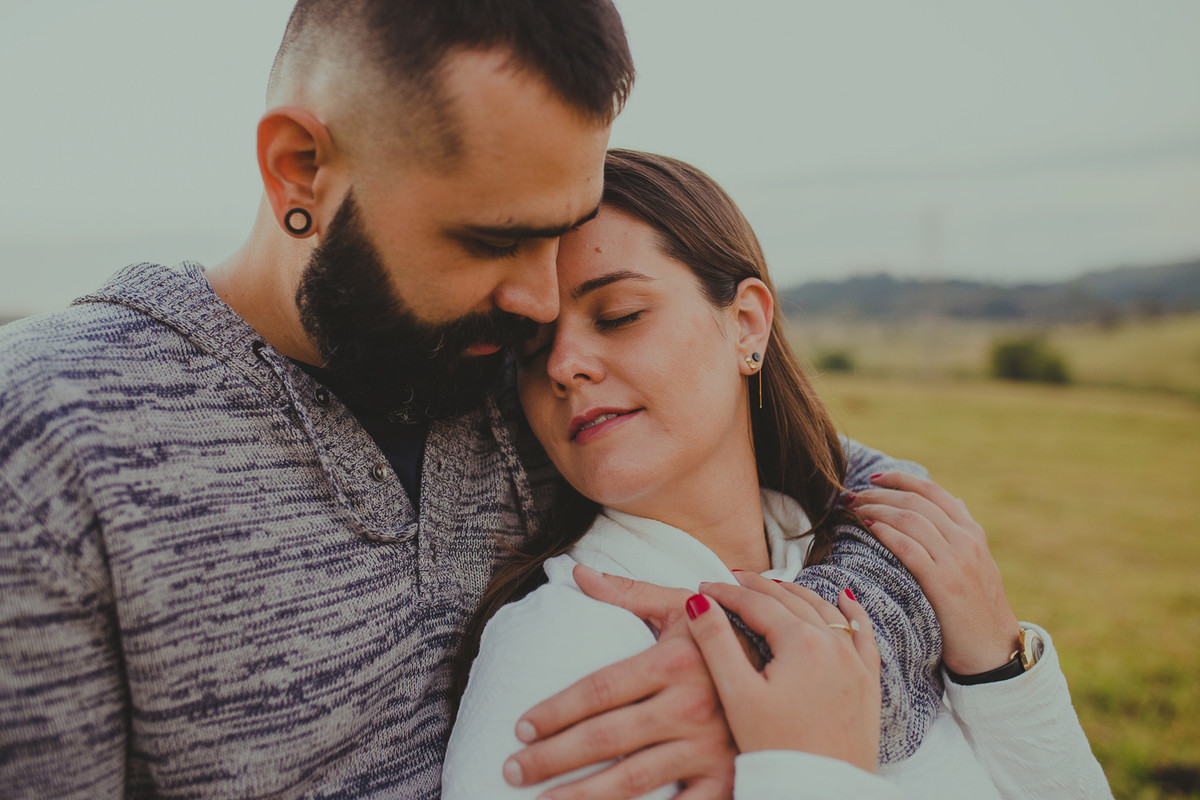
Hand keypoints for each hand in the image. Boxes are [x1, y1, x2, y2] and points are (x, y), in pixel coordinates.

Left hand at [504, 565, 736, 799]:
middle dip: (552, 758)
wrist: (797, 671)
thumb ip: (628, 593)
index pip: (599, 689)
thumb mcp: (683, 607)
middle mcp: (691, 706)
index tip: (521, 727)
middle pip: (606, 738)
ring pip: (634, 780)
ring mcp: (710, 748)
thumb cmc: (728, 635)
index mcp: (675, 661)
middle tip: (512, 770)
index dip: (555, 710)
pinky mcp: (729, 779)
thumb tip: (577, 573)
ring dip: (582, 796)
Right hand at [686, 572, 880, 772]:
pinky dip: (851, 612)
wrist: (823, 793)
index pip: (756, 603)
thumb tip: (698, 602)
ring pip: (825, 610)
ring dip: (796, 593)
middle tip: (731, 581)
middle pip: (790, 600)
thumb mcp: (738, 694)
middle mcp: (833, 644)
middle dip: (757, 587)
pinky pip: (863, 635)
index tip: (702, 586)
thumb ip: (716, 642)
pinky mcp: (868, 683)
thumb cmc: (779, 750)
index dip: (725, 593)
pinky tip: (845, 600)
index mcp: (801, 642)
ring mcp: (855, 662)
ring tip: (772, 586)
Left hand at [848, 472, 1020, 674]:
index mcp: (972, 533)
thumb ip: (964, 531)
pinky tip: (868, 527)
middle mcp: (965, 541)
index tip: (874, 477)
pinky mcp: (944, 584)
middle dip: (879, 494)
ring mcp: (956, 561)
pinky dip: (886, 533)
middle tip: (851, 496)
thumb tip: (955, 500)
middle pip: (915, 503)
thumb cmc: (979, 608)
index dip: (901, 480)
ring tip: (852, 509)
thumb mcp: (979, 562)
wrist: (994, 651)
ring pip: (910, 520)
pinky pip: (910, 549)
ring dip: (876, 509)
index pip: (933, 492)